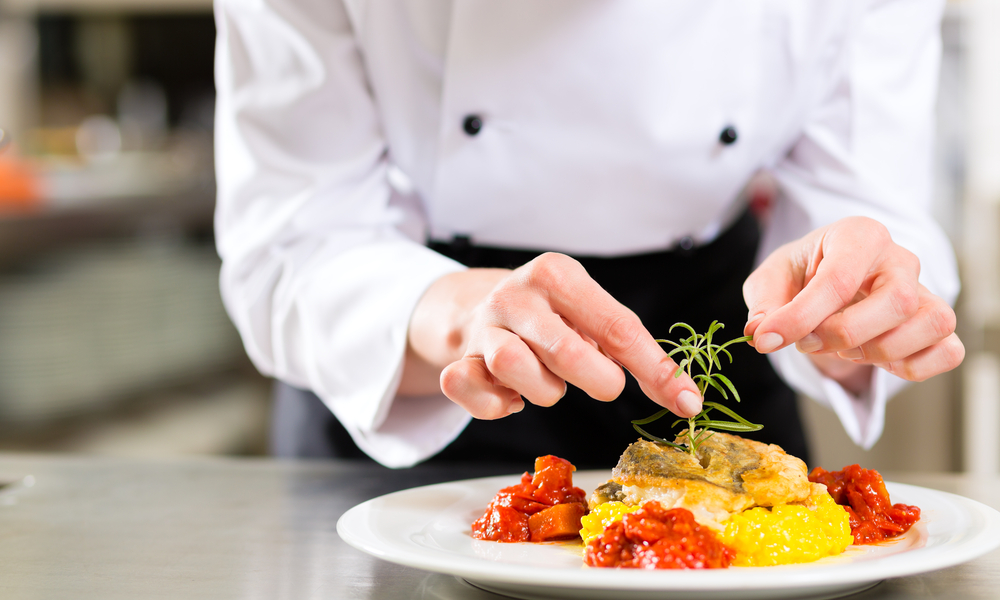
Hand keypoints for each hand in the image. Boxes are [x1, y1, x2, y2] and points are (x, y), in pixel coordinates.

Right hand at [403, 253, 703, 418]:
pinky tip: (511, 397)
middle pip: (565, 351)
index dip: (655, 370)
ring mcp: (482, 326)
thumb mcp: (593, 315)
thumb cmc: (552, 316)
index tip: (685, 402)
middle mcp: (516, 294)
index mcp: (557, 273)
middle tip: (604, 384)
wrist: (477, 305)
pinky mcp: (457, 358)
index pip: (617, 326)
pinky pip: (467, 388)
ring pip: (513, 367)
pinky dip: (494, 405)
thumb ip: (635, 350)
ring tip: (549, 382)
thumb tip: (686, 398)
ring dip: (543, 392)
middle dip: (596, 380)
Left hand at [742, 217, 963, 391]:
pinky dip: (913, 367)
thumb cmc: (802, 275)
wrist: (827, 283)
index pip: (839, 279)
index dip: (801, 318)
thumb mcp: (770, 281)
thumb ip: (764, 305)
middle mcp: (900, 259)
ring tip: (843, 349)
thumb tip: (760, 333)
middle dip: (845, 334)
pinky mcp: (937, 325)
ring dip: (880, 351)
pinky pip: (948, 351)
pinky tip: (876, 360)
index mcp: (858, 235)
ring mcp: (926, 291)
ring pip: (931, 323)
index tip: (767, 340)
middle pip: (897, 300)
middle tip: (808, 343)